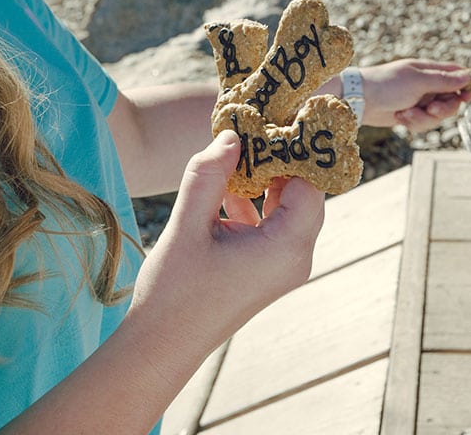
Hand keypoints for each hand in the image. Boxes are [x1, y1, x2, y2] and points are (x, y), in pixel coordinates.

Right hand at [129, 130, 324, 350]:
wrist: (161, 347)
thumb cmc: (174, 292)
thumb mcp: (188, 225)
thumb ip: (209, 175)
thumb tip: (232, 136)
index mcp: (288, 247)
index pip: (309, 183)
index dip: (292, 152)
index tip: (271, 123)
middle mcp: (296, 257)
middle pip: (304, 194)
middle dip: (279, 162)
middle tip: (254, 132)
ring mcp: (284, 267)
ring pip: (288, 208)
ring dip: (265, 182)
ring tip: (237, 156)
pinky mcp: (268, 270)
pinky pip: (273, 226)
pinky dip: (255, 204)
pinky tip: (224, 191)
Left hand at [360, 59, 470, 131]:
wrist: (359, 100)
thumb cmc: (386, 84)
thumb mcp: (419, 81)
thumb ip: (444, 80)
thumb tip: (468, 76)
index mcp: (430, 70)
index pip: (457, 75)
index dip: (466, 86)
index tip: (468, 96)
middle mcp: (427, 85)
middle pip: (451, 101)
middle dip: (442, 109)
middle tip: (430, 110)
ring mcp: (419, 100)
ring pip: (437, 116)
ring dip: (423, 119)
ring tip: (406, 113)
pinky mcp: (411, 114)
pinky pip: (424, 124)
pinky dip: (413, 123)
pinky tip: (400, 117)